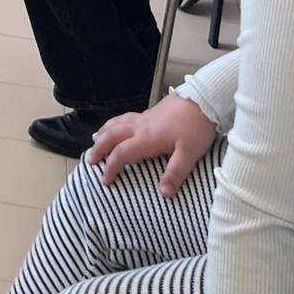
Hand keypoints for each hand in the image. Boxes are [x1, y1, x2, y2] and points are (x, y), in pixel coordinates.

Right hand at [88, 94, 216, 197]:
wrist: (203, 99)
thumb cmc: (196, 126)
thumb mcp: (189, 154)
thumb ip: (175, 174)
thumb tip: (163, 194)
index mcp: (147, 138)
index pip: (121, 153)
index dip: (111, 167)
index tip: (104, 181)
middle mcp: (140, 126)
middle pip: (112, 135)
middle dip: (99, 148)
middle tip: (90, 160)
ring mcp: (144, 118)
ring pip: (116, 123)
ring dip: (103, 133)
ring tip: (94, 140)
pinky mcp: (150, 113)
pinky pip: (124, 118)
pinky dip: (114, 123)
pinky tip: (117, 125)